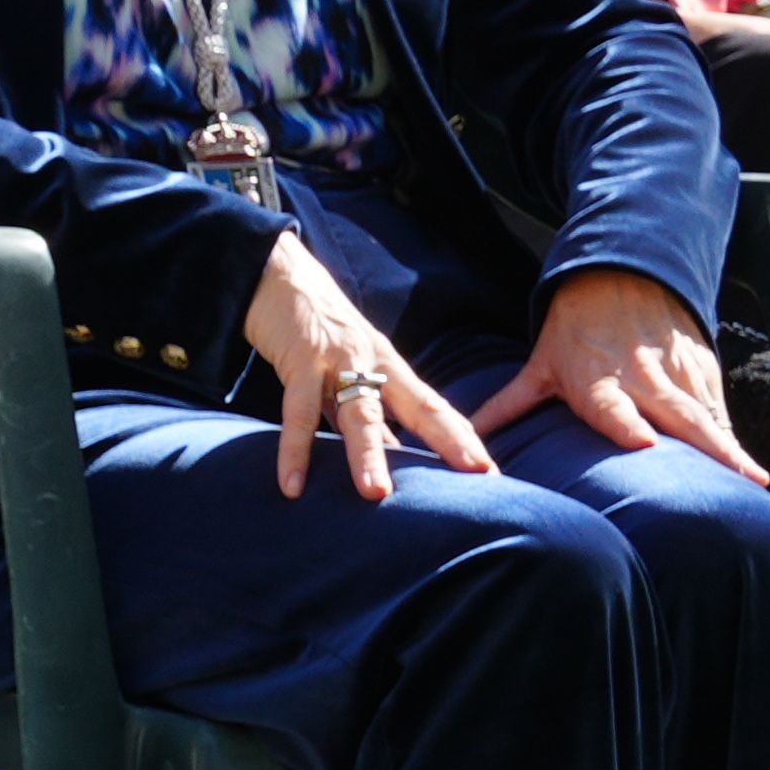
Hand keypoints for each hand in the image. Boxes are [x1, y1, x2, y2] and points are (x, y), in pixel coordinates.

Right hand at [239, 231, 493, 503]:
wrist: (280, 276)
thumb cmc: (318, 329)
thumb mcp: (350, 370)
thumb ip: (368, 411)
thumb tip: (391, 456)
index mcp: (389, 368)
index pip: (434, 407)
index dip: (461, 437)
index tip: (489, 471)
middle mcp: (372, 364)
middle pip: (417, 406)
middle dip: (448, 441)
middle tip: (476, 473)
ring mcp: (338, 362)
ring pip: (359, 413)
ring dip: (366, 454)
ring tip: (376, 493)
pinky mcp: (300, 361)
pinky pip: (298, 413)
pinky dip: (294, 451)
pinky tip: (291, 486)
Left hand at [476, 261, 763, 477]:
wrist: (622, 276)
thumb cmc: (575, 331)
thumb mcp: (540, 364)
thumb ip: (506, 406)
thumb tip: (462, 442)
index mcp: (598, 379)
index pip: (612, 407)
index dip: (627, 425)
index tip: (644, 446)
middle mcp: (642, 378)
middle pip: (676, 416)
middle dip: (705, 448)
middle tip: (731, 481)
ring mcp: (677, 374)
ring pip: (706, 415)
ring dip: (729, 448)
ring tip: (755, 483)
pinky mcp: (701, 371)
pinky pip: (718, 410)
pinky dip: (732, 438)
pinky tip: (750, 472)